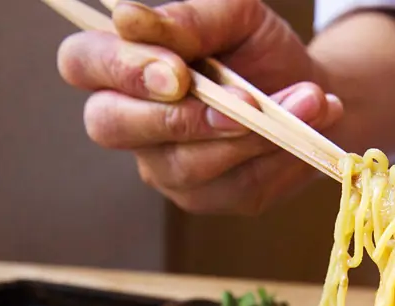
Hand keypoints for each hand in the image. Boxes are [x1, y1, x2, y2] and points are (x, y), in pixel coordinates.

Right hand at [57, 0, 342, 214]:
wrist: (311, 91)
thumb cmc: (258, 50)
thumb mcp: (234, 16)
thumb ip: (189, 18)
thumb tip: (128, 18)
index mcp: (121, 67)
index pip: (82, 64)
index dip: (122, 70)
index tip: (179, 70)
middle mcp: (130, 124)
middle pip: (110, 127)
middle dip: (178, 116)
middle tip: (243, 103)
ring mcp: (165, 169)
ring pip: (186, 163)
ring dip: (252, 131)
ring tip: (307, 99)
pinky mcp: (211, 199)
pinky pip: (236, 184)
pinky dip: (281, 152)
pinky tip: (312, 121)